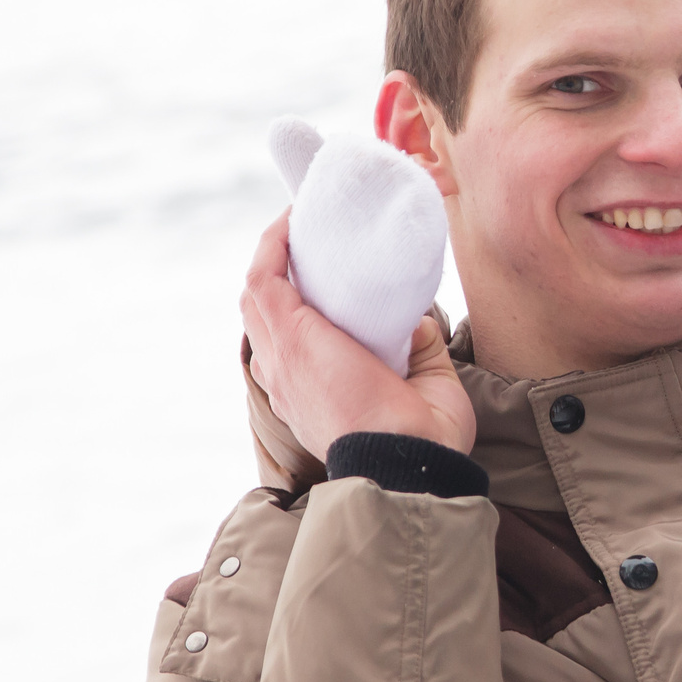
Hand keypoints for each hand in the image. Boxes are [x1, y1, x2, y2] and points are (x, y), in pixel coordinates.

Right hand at [240, 212, 475, 460]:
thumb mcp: (420, 388)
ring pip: (257, 293)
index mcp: (309, 396)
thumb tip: (415, 324)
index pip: (283, 345)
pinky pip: (264, 277)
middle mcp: (285, 378)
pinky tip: (295, 219)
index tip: (322, 275)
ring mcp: (282, 358)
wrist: (412, 463)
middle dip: (279, 271)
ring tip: (304, 223)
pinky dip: (273, 244)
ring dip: (273, 252)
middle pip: (261, 313)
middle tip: (313, 238)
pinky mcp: (291, 337)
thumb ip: (415, 351)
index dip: (294, 306)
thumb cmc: (424, 441)